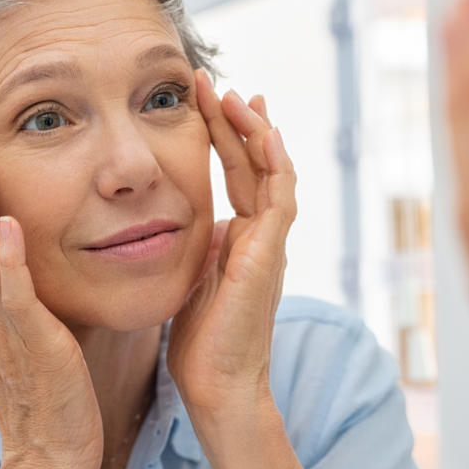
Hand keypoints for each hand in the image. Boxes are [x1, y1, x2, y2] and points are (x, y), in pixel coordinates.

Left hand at [166, 71, 296, 424]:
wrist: (218, 386)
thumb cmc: (201, 344)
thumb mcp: (192, 281)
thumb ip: (197, 248)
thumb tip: (189, 223)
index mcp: (240, 240)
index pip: (237, 174)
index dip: (222, 136)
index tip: (205, 100)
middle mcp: (260, 236)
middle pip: (254, 164)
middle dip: (235, 121)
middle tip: (215, 82)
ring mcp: (270, 245)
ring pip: (272, 173)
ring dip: (255, 132)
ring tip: (235, 95)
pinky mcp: (270, 256)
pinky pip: (280, 199)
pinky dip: (276, 164)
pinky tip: (264, 133)